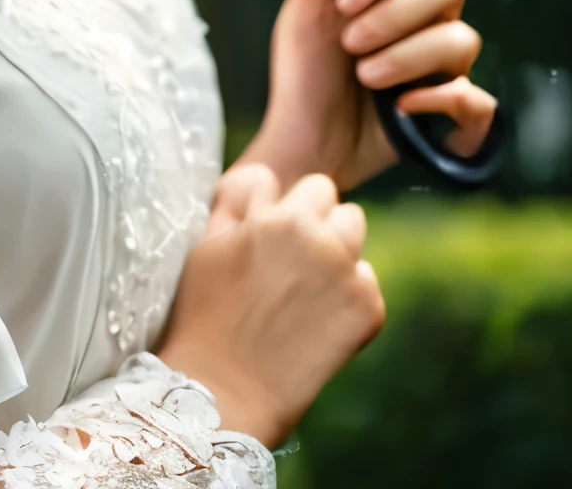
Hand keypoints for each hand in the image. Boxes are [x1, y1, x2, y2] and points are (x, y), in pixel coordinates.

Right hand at [158, 164, 384, 448]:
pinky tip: (318, 321)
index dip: (278, 208)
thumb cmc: (203, 316)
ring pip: (355, 231)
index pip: (296, 183)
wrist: (223, 391)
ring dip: (337, 247)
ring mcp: (347, 273)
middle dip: (314, 219)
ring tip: (307, 286)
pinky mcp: (368, 310)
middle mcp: (318, 236)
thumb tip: (261, 178)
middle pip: (332, 198)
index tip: (266, 237)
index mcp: (279, 215)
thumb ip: (235, 201)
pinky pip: (367, 280)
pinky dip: (350, 295)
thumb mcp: (207, 244)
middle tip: (290, 260)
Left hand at [241, 0, 497, 192]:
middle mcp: (422, 11)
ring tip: (366, 78)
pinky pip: (477, 97)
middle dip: (394, 17)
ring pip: (463, 39)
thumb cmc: (305, 76)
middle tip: (350, 45)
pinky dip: (442, 101)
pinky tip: (403, 108)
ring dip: (409, 59)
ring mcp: (443, 59)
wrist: (310, 145)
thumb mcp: (302, 20)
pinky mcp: (454, 107)